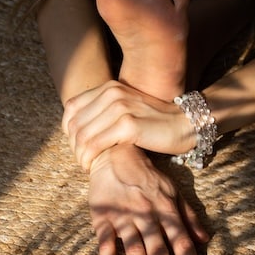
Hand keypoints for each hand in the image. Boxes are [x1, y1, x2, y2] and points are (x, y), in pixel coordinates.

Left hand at [63, 80, 193, 171]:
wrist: (186, 124)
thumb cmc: (156, 123)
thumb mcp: (127, 109)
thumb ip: (105, 112)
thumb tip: (79, 130)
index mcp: (109, 88)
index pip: (72, 107)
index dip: (68, 130)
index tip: (77, 145)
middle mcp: (112, 93)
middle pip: (75, 124)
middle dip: (74, 147)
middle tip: (83, 161)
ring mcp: (119, 108)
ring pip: (82, 136)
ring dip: (80, 156)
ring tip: (87, 166)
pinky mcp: (128, 125)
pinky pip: (95, 145)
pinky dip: (89, 159)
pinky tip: (94, 166)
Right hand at [88, 144, 208, 254]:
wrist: (116, 153)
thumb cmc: (148, 177)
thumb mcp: (173, 192)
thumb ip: (189, 216)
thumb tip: (205, 240)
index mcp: (167, 211)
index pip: (181, 244)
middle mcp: (149, 215)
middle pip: (159, 251)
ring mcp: (125, 216)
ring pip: (135, 249)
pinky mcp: (103, 217)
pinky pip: (105, 241)